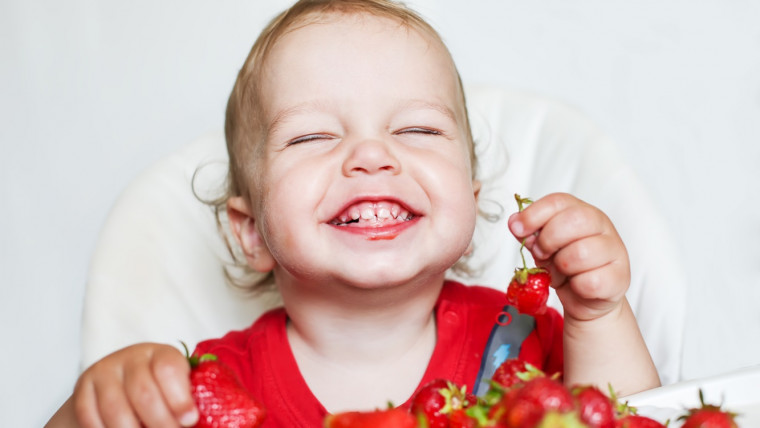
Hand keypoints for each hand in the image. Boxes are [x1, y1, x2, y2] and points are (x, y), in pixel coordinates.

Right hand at [53, 343, 197, 427]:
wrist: (119, 384)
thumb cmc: (159, 390)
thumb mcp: (176, 388)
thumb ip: (188, 401)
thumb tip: (203, 420)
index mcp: (161, 354)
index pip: (168, 369)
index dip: (180, 398)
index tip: (190, 420)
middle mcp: (131, 357)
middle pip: (143, 392)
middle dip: (160, 422)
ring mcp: (104, 371)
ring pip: (115, 408)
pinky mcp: (83, 388)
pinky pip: (91, 416)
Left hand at [507, 193, 629, 321]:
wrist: (586, 299)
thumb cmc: (565, 268)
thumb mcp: (544, 247)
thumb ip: (531, 234)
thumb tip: (516, 222)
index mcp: (582, 212)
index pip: (558, 201)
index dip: (534, 214)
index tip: (517, 228)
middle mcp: (602, 226)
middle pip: (573, 220)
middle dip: (548, 239)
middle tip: (542, 253)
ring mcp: (614, 250)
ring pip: (581, 253)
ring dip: (562, 267)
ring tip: (563, 272)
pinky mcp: (619, 277)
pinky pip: (590, 282)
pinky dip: (576, 287)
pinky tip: (578, 286)